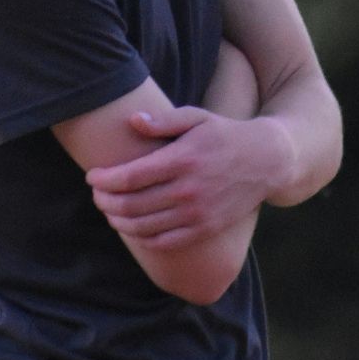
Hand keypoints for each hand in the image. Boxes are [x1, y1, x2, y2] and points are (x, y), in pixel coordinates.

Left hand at [84, 104, 288, 249]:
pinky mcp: (205, 229)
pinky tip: (132, 227)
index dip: (105, 180)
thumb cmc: (224, 135)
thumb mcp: (197, 118)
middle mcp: (188, 190)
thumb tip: (133, 120)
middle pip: (131, 204)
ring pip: (144, 226)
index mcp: (182, 160)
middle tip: (97, 195)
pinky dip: (142, 237)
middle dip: (105, 201)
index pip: (131, 176)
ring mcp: (197, 213)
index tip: (92, 176)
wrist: (266, 161)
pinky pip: (164, 242)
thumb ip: (163, 121)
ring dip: (119, 221)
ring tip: (109, 211)